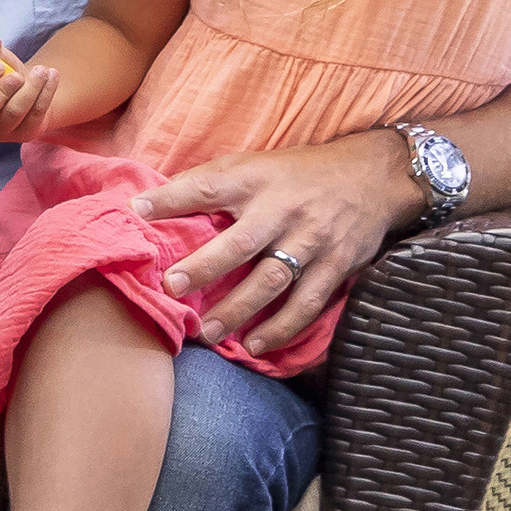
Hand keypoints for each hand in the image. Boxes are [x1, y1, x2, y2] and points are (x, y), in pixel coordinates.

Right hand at [0, 31, 54, 141]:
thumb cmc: (1, 73)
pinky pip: (35, 116)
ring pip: (13, 113)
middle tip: (18, 75)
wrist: (26, 90)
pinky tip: (52, 76)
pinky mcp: (22, 135)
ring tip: (43, 70)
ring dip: (31, 88)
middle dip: (1, 91)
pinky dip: (46, 93)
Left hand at [135, 129, 412, 354]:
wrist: (374, 175)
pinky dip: (282, 327)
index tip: (136, 211)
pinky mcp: (337, 264)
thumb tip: (146, 204)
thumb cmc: (296, 174)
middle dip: (205, 267)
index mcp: (256, 180)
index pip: (208, 186)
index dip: (171, 197)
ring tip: (208, 333)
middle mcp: (284, 210)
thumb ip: (207, 183)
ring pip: (273, 279)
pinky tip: (256, 345)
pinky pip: (308, 302)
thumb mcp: (252, 165)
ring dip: (239, 309)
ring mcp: (313, 240)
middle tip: (171, 288)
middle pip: (242, 242)